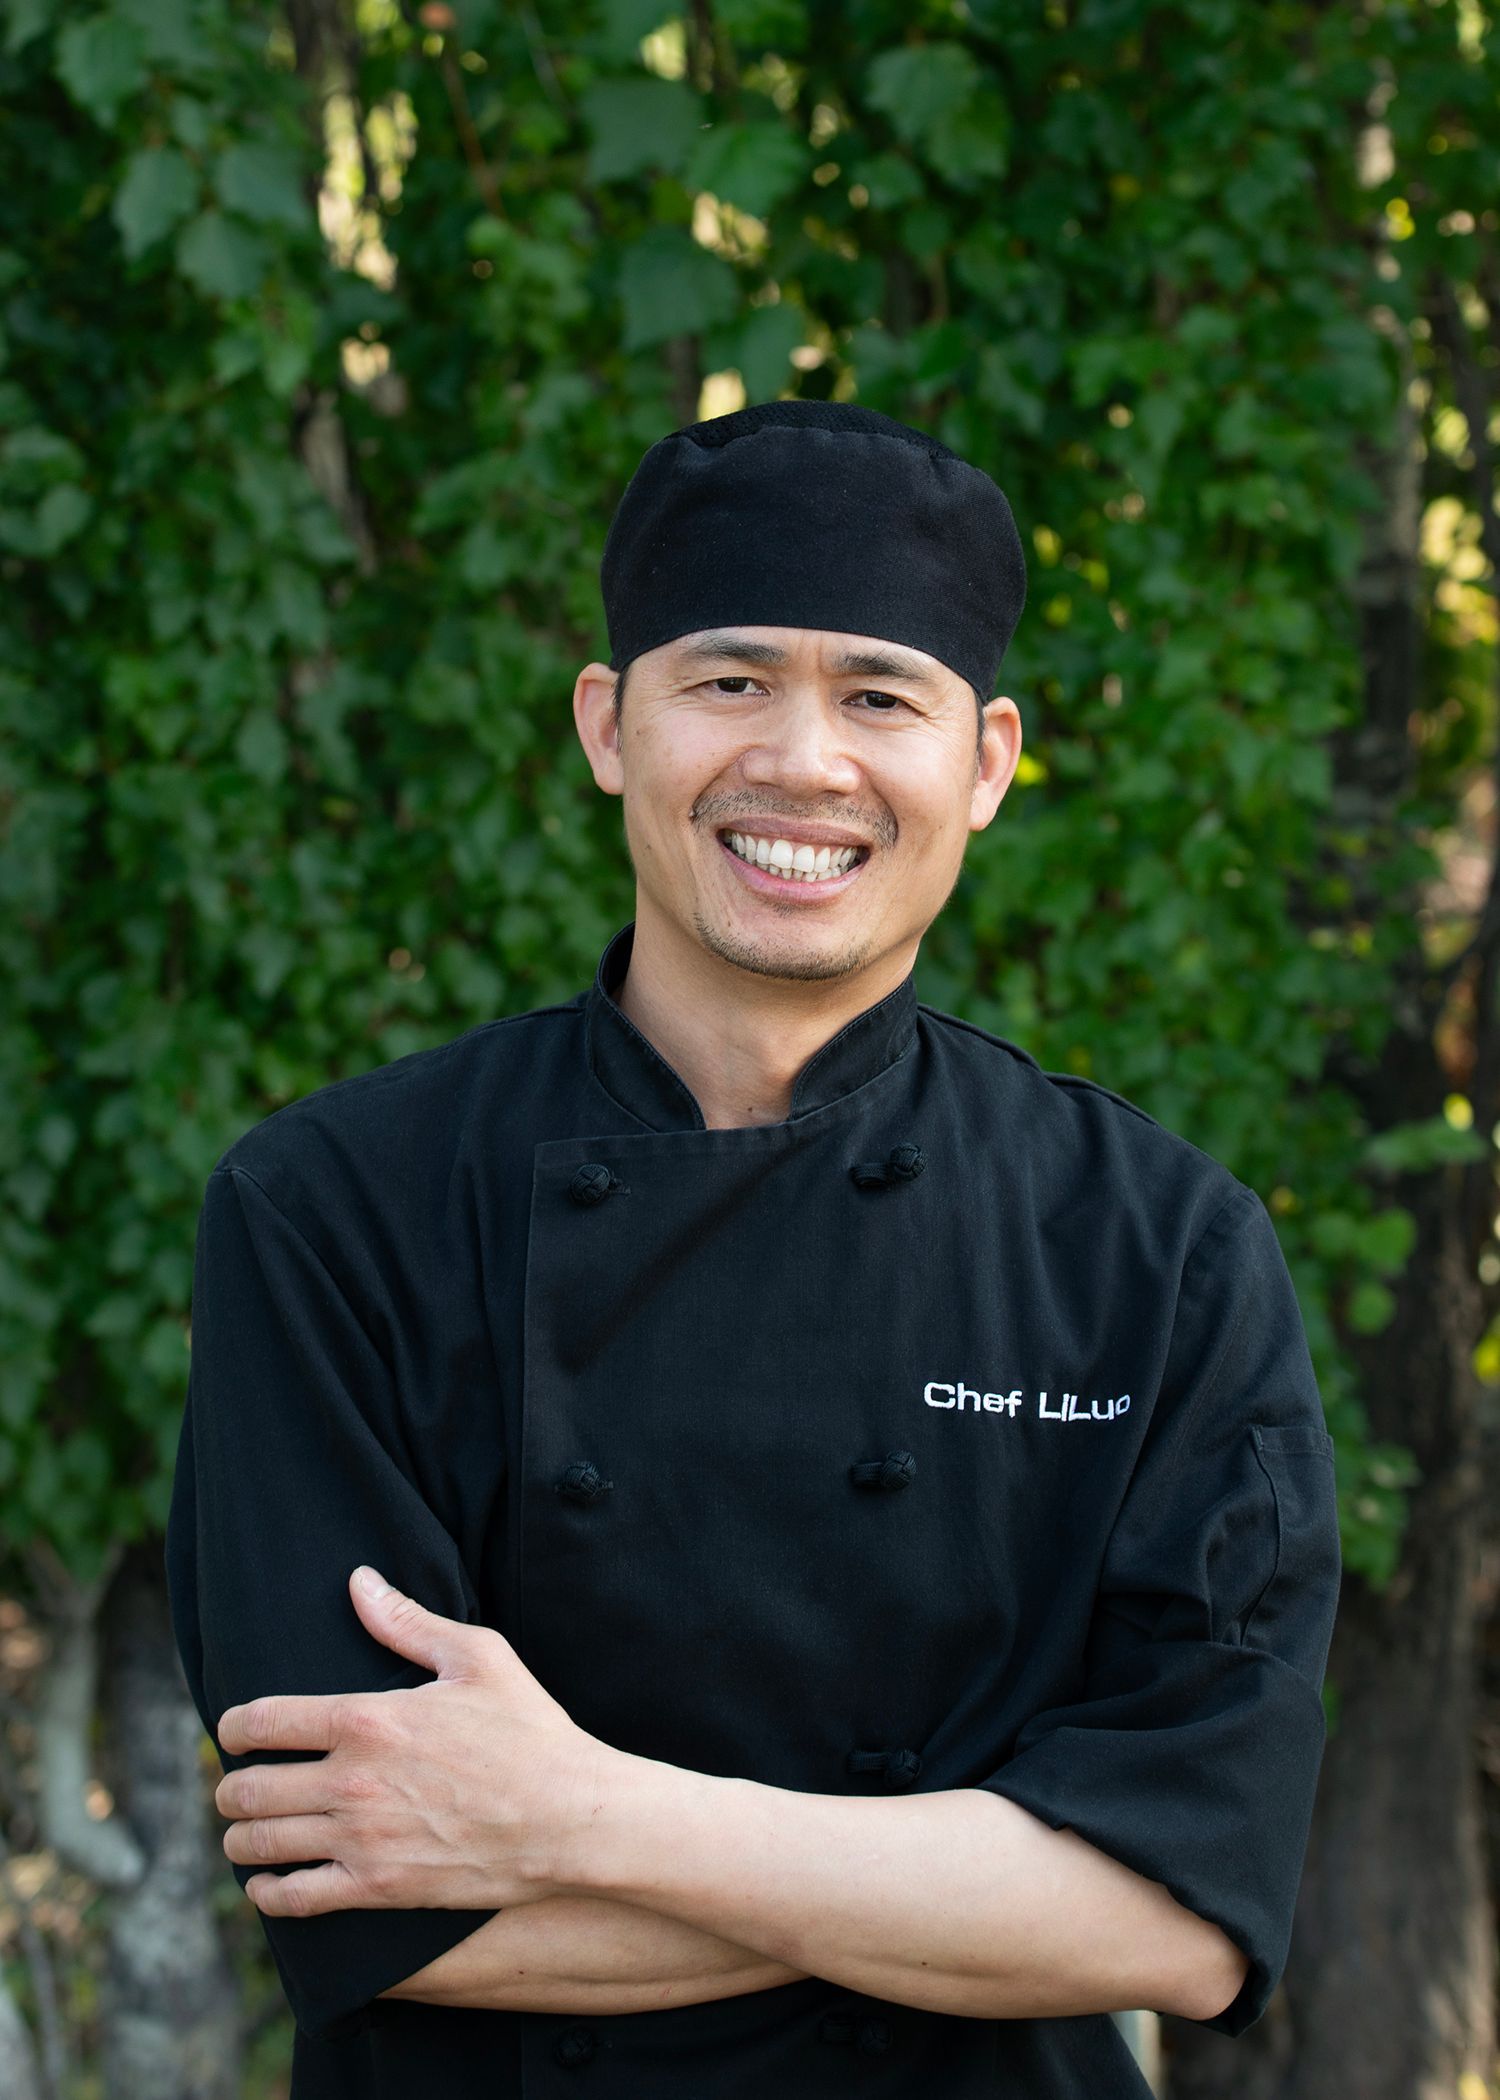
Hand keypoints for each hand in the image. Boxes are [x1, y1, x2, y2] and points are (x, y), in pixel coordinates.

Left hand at [214, 1568, 608, 1918]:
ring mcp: (360, 1840)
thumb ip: (408, 1622)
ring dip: (239, 1835)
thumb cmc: (529, 1731)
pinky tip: (266, 1883)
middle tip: (235, 1782)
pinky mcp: (377, 1889)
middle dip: (229, 1784)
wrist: (568, 1818)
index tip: (231, 1730)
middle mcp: (351, 1781)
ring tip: (243, 1829)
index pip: (263, 1720)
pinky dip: (267, 1893)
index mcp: (368, 1719)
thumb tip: (359, 1582)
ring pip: (260, 1842)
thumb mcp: (478, 1657)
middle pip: (248, 1787)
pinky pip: (294, 1898)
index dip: (232, 1725)